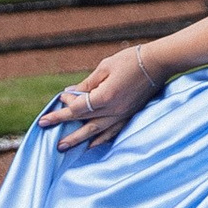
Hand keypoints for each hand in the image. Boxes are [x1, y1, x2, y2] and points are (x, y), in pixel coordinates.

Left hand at [46, 45, 169, 152]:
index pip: (78, 107)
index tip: (58, 100)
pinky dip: (101, 139)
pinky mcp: (130, 115)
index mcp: (104, 96)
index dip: (65, 106)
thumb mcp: (105, 67)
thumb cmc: (130, 60)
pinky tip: (92, 145)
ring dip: (79, 140)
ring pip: (96, 131)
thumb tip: (70, 93)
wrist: (158, 63)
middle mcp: (113, 110)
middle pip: (84, 122)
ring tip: (64, 148)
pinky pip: (113, 132)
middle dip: (65, 128)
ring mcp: (122, 115)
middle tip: (48, 136)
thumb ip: (87, 83)